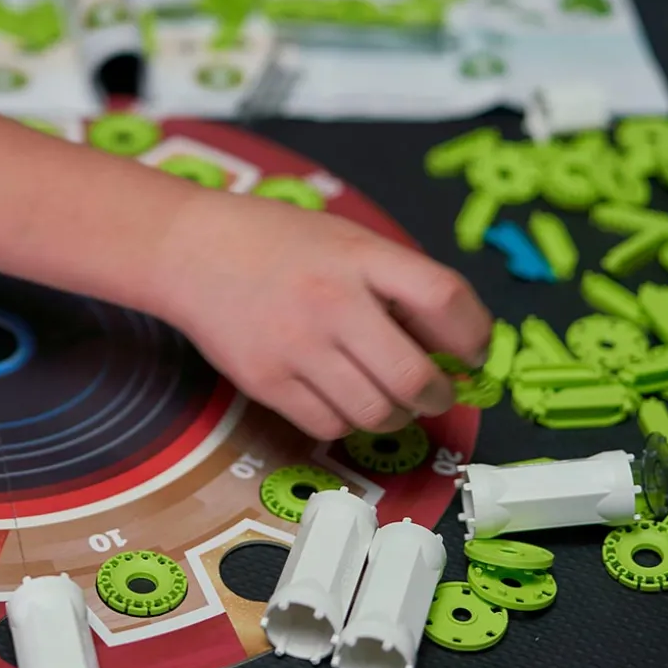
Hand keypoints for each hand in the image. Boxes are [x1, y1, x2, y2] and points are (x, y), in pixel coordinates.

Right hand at [154, 192, 490, 440]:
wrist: (192, 250)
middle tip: (435, 390)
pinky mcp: (265, 382)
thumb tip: (452, 342)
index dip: (473, 334)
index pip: (443, 297)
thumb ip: (397, 280)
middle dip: (437, 394)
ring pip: (375, 413)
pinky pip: (329, 427)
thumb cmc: (280, 243)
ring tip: (388, 396)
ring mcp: (296, 346)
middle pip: (413, 376)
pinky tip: (343, 398)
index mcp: (360, 255)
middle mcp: (332, 301)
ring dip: (396, 414)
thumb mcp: (347, 240)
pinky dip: (348, 422)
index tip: (474, 351)